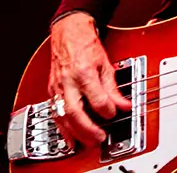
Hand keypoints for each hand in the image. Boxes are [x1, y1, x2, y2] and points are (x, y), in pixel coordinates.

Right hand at [47, 12, 130, 147]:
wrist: (68, 32)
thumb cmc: (85, 45)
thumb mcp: (105, 64)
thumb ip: (114, 88)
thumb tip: (124, 105)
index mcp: (84, 72)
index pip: (97, 99)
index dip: (108, 110)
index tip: (114, 114)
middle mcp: (68, 81)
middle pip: (76, 112)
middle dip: (88, 129)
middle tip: (100, 138)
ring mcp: (57, 87)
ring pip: (63, 116)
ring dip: (75, 133)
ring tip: (88, 143)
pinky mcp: (51, 90)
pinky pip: (55, 113)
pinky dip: (63, 129)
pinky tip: (70, 139)